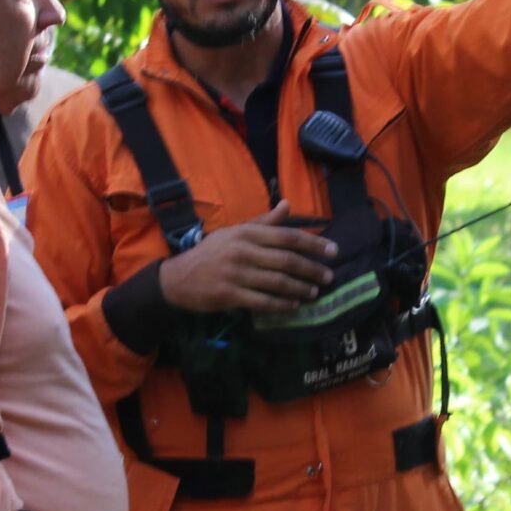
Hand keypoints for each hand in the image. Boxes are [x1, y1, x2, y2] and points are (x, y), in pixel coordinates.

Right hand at [158, 199, 337, 313]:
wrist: (178, 278)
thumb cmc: (211, 253)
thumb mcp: (235, 232)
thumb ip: (263, 222)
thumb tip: (287, 205)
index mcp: (246, 233)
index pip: (287, 236)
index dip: (313, 244)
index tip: (332, 251)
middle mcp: (243, 251)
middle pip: (287, 260)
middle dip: (312, 269)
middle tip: (329, 276)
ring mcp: (236, 274)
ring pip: (277, 282)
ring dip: (300, 288)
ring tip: (315, 292)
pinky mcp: (229, 295)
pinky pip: (262, 301)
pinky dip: (281, 304)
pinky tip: (294, 305)